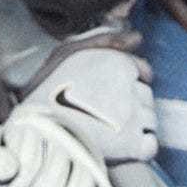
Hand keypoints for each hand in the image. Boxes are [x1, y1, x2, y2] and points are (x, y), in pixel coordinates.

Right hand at [11, 32, 157, 165]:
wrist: (36, 131)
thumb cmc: (48, 90)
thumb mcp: (70, 53)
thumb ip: (105, 40)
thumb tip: (138, 38)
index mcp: (119, 63)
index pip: (143, 72)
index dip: (128, 84)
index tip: (110, 94)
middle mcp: (131, 87)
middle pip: (147, 97)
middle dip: (132, 105)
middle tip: (105, 115)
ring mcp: (135, 117)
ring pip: (151, 120)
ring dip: (136, 126)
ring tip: (109, 132)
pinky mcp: (134, 145)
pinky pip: (151, 146)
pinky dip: (141, 149)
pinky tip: (121, 149)